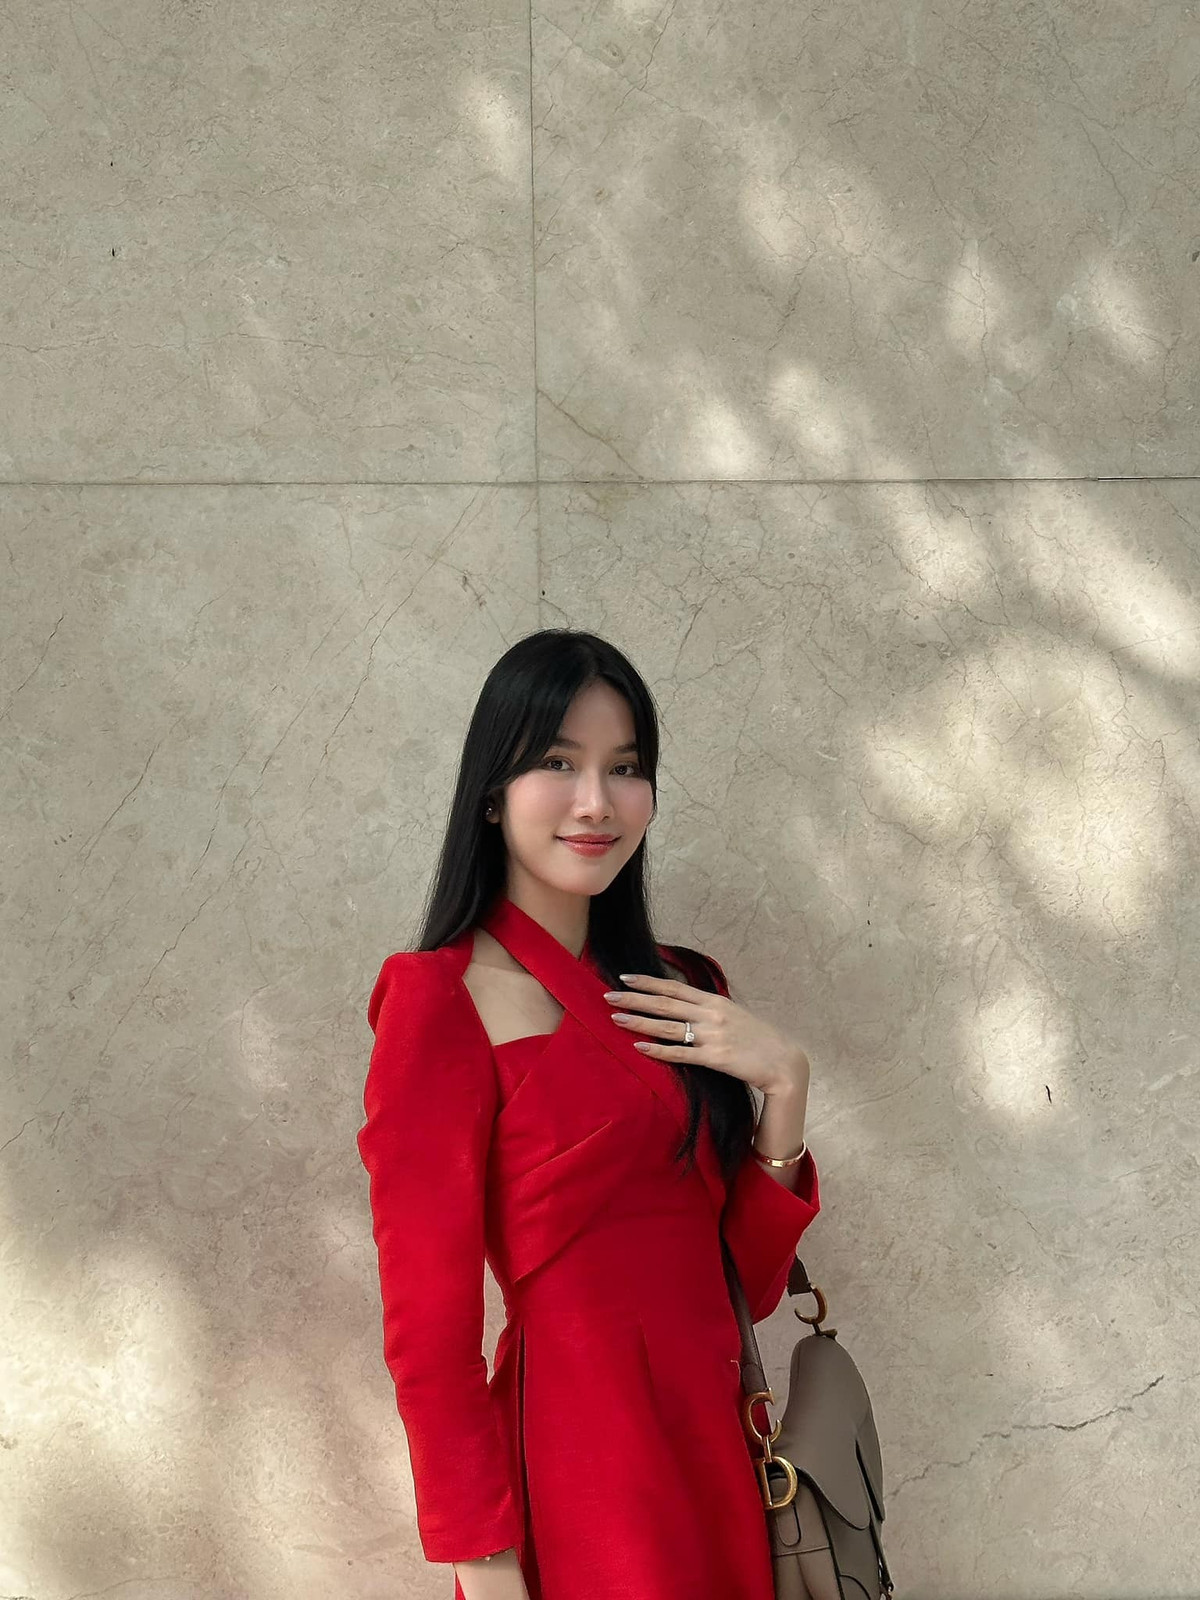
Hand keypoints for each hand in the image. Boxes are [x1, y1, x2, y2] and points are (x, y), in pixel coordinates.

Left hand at [603, 973, 809, 1096]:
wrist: (783, 1061)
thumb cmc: (758, 1038)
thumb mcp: (733, 1014)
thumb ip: (709, 1009)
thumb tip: (685, 1004)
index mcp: (714, 1001)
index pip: (673, 988)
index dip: (647, 982)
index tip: (624, 977)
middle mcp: (710, 1015)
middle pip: (664, 1004)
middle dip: (634, 999)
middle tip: (608, 996)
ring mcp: (712, 1036)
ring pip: (667, 1027)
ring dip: (639, 1022)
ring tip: (616, 1019)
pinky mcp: (714, 1057)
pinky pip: (681, 1054)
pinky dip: (659, 1051)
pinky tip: (640, 1047)